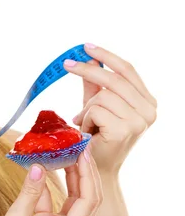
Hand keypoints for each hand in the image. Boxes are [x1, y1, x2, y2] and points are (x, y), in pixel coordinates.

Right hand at [0, 149, 102, 215]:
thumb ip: (29, 193)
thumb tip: (39, 166)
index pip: (88, 200)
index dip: (87, 175)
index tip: (82, 153)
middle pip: (87, 198)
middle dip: (85, 172)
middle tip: (80, 148)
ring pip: (74, 199)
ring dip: (72, 176)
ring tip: (68, 153)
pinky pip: (56, 201)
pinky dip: (52, 184)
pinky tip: (47, 168)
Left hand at [67, 43, 157, 175]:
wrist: (98, 169)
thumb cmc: (97, 136)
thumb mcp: (96, 105)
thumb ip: (94, 84)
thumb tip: (88, 58)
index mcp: (147, 102)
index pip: (128, 70)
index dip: (106, 56)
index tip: (86, 46)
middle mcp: (149, 111)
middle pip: (114, 79)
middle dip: (87, 70)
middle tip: (65, 64)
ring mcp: (140, 121)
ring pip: (102, 96)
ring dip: (87, 109)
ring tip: (87, 124)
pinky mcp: (125, 130)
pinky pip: (95, 110)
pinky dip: (86, 119)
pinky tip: (89, 132)